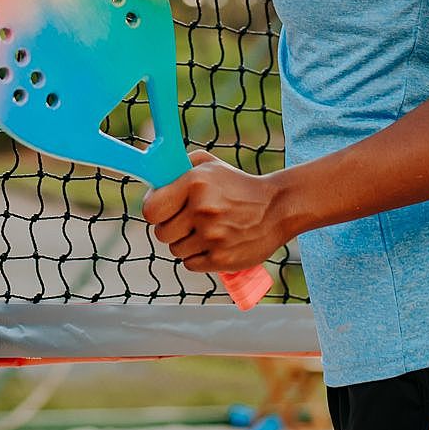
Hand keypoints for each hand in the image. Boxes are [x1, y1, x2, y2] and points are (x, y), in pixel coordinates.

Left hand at [142, 148, 288, 273]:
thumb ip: (177, 167)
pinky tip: (212, 245)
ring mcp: (213, 236)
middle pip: (161, 234)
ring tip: (205, 231)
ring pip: (176, 250)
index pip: (151, 210)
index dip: (154, 212)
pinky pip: (190, 264)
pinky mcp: (222, 259)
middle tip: (186, 222)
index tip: (162, 211)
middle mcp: (202, 210)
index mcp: (195, 183)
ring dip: (185, 243)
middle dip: (170, 229)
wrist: (277, 208)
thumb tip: (151, 175)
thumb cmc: (237, 185)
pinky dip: (198, 257)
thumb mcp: (209, 165)